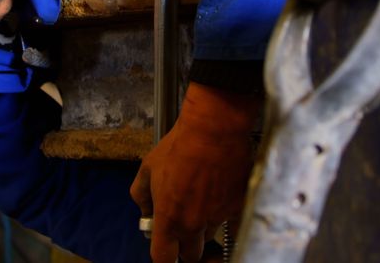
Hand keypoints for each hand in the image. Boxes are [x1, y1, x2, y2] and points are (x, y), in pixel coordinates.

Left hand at [130, 83, 260, 262]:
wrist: (213, 129)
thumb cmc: (179, 145)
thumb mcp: (148, 168)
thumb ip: (141, 195)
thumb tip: (145, 211)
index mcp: (169, 218)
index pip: (163, 258)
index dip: (164, 256)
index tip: (166, 250)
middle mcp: (193, 224)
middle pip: (191, 254)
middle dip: (186, 244)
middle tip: (185, 224)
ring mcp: (218, 217)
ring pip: (210, 236)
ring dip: (205, 227)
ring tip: (203, 200)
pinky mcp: (238, 207)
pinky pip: (232, 223)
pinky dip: (226, 216)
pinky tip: (221, 197)